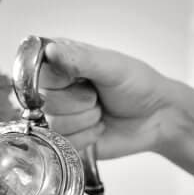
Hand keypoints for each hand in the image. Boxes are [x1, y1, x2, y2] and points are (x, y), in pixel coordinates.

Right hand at [39, 39, 180, 158]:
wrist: (157, 117)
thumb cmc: (137, 85)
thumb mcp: (111, 66)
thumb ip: (79, 59)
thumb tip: (49, 50)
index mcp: (60, 61)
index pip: (36, 72)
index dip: (61, 81)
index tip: (82, 80)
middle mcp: (54, 88)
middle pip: (45, 101)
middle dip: (79, 102)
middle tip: (97, 97)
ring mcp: (59, 115)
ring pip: (53, 125)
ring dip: (85, 121)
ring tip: (100, 112)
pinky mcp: (66, 140)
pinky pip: (62, 144)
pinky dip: (86, 138)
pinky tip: (99, 128)